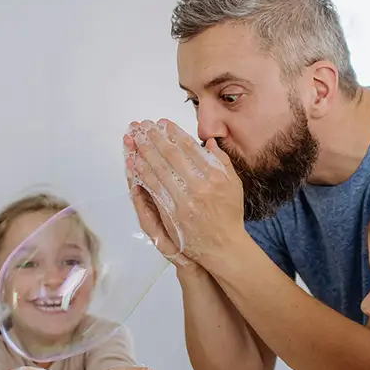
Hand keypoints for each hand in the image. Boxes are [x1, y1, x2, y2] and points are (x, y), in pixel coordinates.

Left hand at [123, 119, 246, 264]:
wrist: (223, 246)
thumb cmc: (229, 215)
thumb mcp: (234, 185)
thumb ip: (223, 162)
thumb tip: (209, 142)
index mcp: (214, 177)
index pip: (190, 149)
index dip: (175, 134)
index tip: (164, 123)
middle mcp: (199, 187)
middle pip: (172, 157)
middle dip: (156, 139)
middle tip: (143, 127)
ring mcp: (184, 202)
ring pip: (160, 172)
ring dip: (145, 154)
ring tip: (135, 140)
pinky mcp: (172, 215)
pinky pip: (155, 191)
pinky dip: (145, 177)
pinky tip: (136, 165)